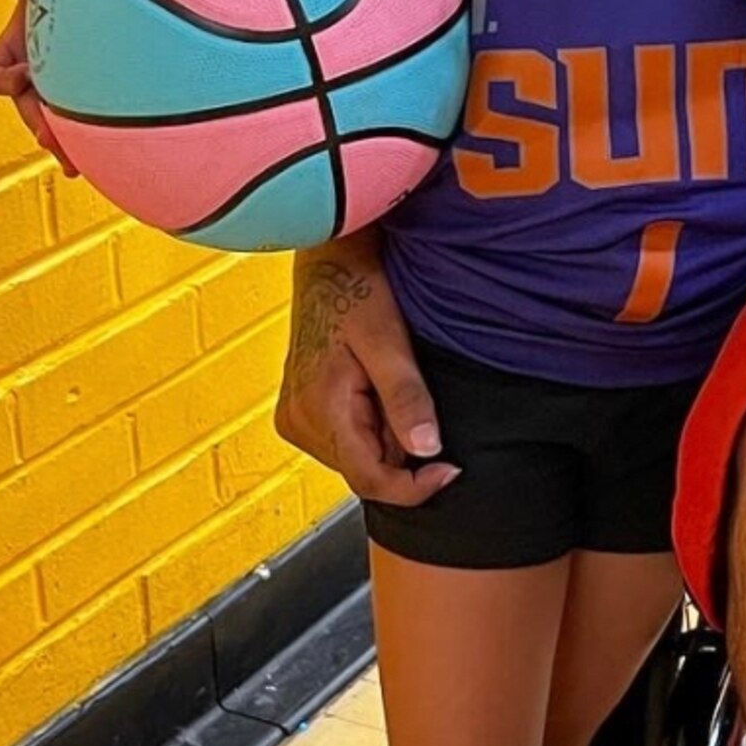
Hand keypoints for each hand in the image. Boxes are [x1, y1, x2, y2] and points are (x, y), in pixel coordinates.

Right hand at [0, 0, 76, 174]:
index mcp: (13, 51)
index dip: (2, 79)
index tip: (26, 73)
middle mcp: (33, 76)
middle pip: (25, 109)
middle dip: (35, 123)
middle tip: (48, 137)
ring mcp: (62, 90)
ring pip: (52, 126)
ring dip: (60, 144)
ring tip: (73, 164)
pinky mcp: (91, 100)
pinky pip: (83, 129)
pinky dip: (87, 145)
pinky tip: (99, 161)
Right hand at [274, 236, 457, 507]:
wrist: (330, 257)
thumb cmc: (354, 286)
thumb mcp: (389, 339)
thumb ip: (405, 397)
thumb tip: (425, 448)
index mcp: (317, 408)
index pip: (368, 479)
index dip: (414, 487)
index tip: (449, 471)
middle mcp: (298, 419)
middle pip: (364, 470)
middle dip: (402, 452)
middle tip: (420, 403)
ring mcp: (296, 415)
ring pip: (357, 456)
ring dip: (387, 438)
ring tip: (395, 385)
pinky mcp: (302, 408)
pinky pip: (346, 438)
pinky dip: (373, 425)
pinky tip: (378, 388)